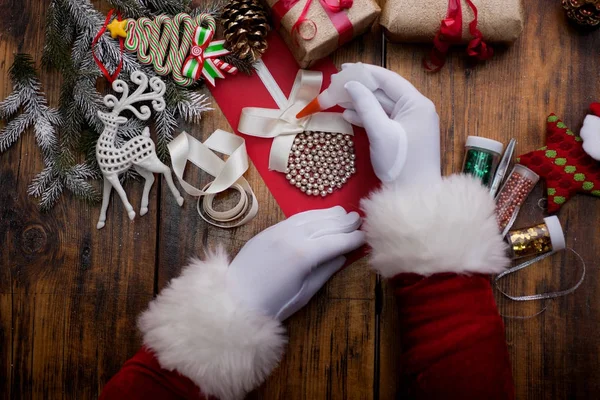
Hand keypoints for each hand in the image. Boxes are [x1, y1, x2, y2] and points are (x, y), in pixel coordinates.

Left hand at [227, 206, 364, 320]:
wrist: (237, 300)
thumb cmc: (274, 304)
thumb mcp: (305, 293)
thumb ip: (325, 272)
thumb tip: (342, 257)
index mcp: (305, 255)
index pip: (336, 241)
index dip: (352, 239)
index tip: (365, 236)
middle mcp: (292, 236)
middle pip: (324, 225)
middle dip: (343, 222)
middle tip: (359, 219)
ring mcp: (278, 231)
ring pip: (309, 217)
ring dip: (328, 215)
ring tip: (343, 213)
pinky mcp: (268, 231)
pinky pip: (294, 218)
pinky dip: (310, 215)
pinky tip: (318, 216)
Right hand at [337, 63, 441, 185]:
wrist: (413, 197)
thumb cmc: (401, 164)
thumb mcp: (380, 132)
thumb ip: (365, 105)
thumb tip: (351, 84)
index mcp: (417, 104)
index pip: (388, 80)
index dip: (365, 72)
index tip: (344, 68)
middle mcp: (416, 110)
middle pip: (384, 92)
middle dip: (360, 88)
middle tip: (336, 85)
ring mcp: (410, 124)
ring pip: (381, 106)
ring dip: (361, 103)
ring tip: (337, 99)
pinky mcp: (403, 136)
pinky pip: (383, 120)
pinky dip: (366, 117)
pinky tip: (348, 115)